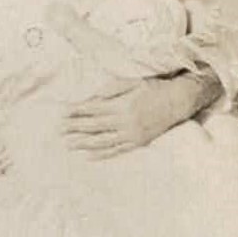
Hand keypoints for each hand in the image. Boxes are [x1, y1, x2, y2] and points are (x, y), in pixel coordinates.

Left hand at [64, 71, 206, 158]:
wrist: (178, 101)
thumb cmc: (154, 88)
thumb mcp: (132, 81)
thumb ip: (112, 88)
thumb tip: (92, 97)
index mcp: (122, 104)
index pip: (93, 109)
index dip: (77, 111)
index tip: (63, 112)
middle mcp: (125, 121)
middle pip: (94, 126)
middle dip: (75, 127)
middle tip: (59, 130)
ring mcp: (131, 134)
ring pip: (102, 141)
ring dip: (83, 143)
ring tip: (68, 144)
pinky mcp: (138, 143)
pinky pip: (116, 150)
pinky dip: (101, 154)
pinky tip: (88, 155)